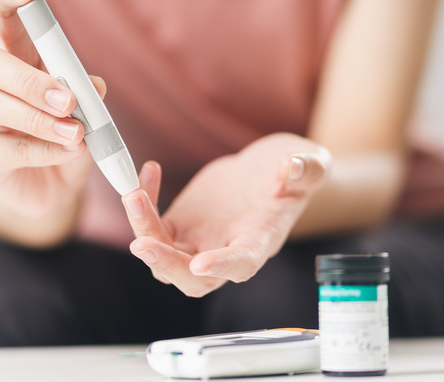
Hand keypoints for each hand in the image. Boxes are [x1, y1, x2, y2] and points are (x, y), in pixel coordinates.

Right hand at [0, 0, 105, 216]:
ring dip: (38, 119)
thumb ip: (86, 93)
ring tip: (75, 133)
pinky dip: (43, 150)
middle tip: (68, 100)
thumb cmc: (65, 136)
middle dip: (29, 79)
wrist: (54, 188)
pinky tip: (68, 152)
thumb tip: (94, 85)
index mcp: (14, 57)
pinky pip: (6, 148)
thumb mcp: (85, 110)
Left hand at [121, 133, 330, 296]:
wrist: (270, 172)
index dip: (222, 266)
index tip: (201, 264)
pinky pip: (153, 228)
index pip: (242, 264)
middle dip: (165, 265)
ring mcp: (199, 242)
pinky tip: (150, 171)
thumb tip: (290, 167)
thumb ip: (305, 168)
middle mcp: (226, 250)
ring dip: (144, 232)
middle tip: (142, 243)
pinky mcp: (180, 226)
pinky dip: (144, 206)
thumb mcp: (309, 164)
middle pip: (192, 278)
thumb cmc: (293, 173)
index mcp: (260, 241)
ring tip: (134, 195)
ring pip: (164, 258)